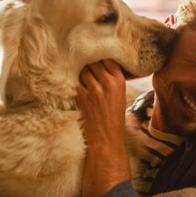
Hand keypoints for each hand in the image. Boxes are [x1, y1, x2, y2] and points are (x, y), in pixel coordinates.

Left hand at [76, 59, 130, 196]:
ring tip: (80, 76)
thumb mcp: (120, 95)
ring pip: (83, 70)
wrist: (106, 138)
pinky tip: (75, 85)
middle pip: (93, 62)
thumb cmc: (113, 117)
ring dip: (81, 72)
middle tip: (85, 66)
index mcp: (119, 81)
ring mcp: (93, 90)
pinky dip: (75, 82)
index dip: (100, 58)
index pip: (107, 59)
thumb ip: (112, 80)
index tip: (95, 58)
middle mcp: (107, 83)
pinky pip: (75, 82)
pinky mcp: (81, 97)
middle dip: (89, 64)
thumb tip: (101, 66)